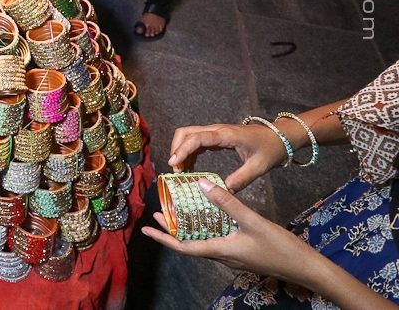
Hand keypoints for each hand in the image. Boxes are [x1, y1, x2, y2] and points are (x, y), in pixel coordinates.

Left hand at [142, 179, 318, 288]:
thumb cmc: (280, 247)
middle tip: (158, 215)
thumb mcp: (252, 221)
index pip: (184, 246)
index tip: (146, 229)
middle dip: (172, 231)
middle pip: (189, 244)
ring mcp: (232, 255)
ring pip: (203, 242)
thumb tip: (200, 184)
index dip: (163, 238)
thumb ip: (226, 202)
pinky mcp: (241, 252)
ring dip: (188, 229)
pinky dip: (205, 228)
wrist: (306, 267)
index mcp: (220, 250)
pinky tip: (209, 217)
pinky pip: (216, 240)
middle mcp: (222, 255)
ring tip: (177, 214)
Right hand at [169, 123, 287, 192]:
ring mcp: (216, 132)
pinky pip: (196, 141)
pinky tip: (190, 168)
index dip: (182, 150)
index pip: (197, 138)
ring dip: (181, 151)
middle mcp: (217, 130)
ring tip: (181, 171)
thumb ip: (240, 179)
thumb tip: (222, 192)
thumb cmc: (270, 149)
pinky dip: (188, 153)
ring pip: (188, 135)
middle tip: (176, 170)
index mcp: (226, 135)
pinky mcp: (217, 137)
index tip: (174, 164)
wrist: (279, 137)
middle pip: (186, 132)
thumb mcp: (258, 167)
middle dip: (176, 149)